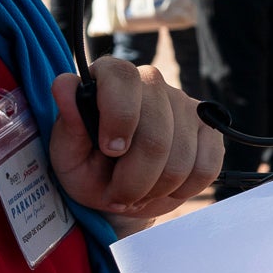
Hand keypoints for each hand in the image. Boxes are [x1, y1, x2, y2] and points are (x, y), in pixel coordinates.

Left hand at [49, 60, 223, 221]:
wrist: (120, 191)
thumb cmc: (89, 168)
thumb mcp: (68, 155)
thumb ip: (69, 124)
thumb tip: (63, 85)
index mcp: (111, 77)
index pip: (122, 76)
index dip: (120, 117)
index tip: (110, 150)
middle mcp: (151, 82)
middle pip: (157, 134)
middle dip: (135, 179)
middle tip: (118, 195)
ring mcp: (185, 104)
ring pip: (181, 158)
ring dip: (155, 189)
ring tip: (138, 193)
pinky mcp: (209, 129)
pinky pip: (206, 167)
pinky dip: (183, 190)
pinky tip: (164, 188)